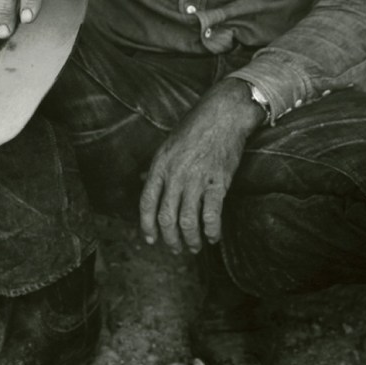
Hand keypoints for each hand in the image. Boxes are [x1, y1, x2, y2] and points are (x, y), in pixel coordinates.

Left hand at [139, 78, 265, 254]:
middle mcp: (175, 175)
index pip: (146, 203)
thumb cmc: (195, 128)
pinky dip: (212, 231)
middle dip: (170, 239)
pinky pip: (211, 215)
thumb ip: (157, 167)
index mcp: (160, 165)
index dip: (147, 226)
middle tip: (176, 248)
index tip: (151, 239)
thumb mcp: (167, 145)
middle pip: (166, 218)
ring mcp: (196, 180)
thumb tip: (143, 180)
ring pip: (188, 222)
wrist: (222, 116)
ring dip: (191, 240)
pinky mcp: (218, 182)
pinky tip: (213, 236)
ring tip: (195, 246)